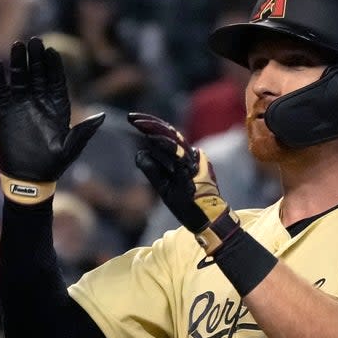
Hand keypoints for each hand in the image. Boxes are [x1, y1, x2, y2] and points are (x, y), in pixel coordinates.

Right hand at [0, 38, 104, 202]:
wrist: (29, 179)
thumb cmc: (52, 165)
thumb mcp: (70, 148)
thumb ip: (84, 131)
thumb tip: (101, 116)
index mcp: (57, 108)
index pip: (56, 81)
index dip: (54, 65)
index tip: (51, 50)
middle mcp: (39, 103)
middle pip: (38, 74)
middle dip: (36, 58)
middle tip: (34, 41)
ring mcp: (21, 107)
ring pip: (19, 79)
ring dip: (18, 63)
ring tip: (16, 45)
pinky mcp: (4, 114)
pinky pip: (1, 93)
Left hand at [128, 113, 236, 252]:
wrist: (205, 220)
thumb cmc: (186, 204)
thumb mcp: (163, 186)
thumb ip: (153, 170)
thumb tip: (140, 152)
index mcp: (184, 157)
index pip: (167, 136)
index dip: (151, 126)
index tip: (133, 120)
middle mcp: (190, 155)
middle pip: (169, 132)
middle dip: (149, 123)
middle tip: (131, 118)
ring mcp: (192, 161)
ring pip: (173, 138)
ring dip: (154, 129)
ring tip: (137, 123)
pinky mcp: (192, 170)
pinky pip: (177, 153)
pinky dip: (164, 143)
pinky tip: (151, 137)